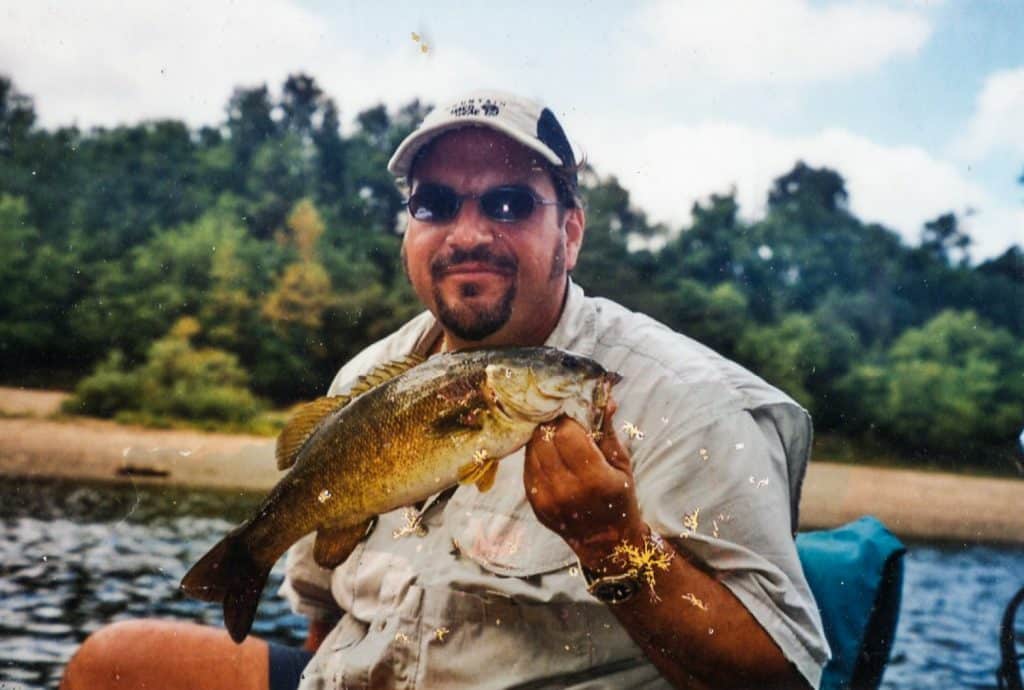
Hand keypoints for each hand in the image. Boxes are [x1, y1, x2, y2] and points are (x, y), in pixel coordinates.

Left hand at [524, 399, 647, 565]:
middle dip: (552, 424)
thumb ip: (608, 431)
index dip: (567, 419)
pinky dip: (537, 455)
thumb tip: (605, 399)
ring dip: (542, 438)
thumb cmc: (620, 499)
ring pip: (532, 451)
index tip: (573, 413)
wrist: (606, 543)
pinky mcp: (535, 504)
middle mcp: (566, 490)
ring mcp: (547, 499)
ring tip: (555, 434)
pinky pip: (528, 467)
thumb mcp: (622, 464)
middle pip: (544, 439)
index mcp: (594, 479)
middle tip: (561, 419)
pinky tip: (549, 453)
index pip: (566, 433)